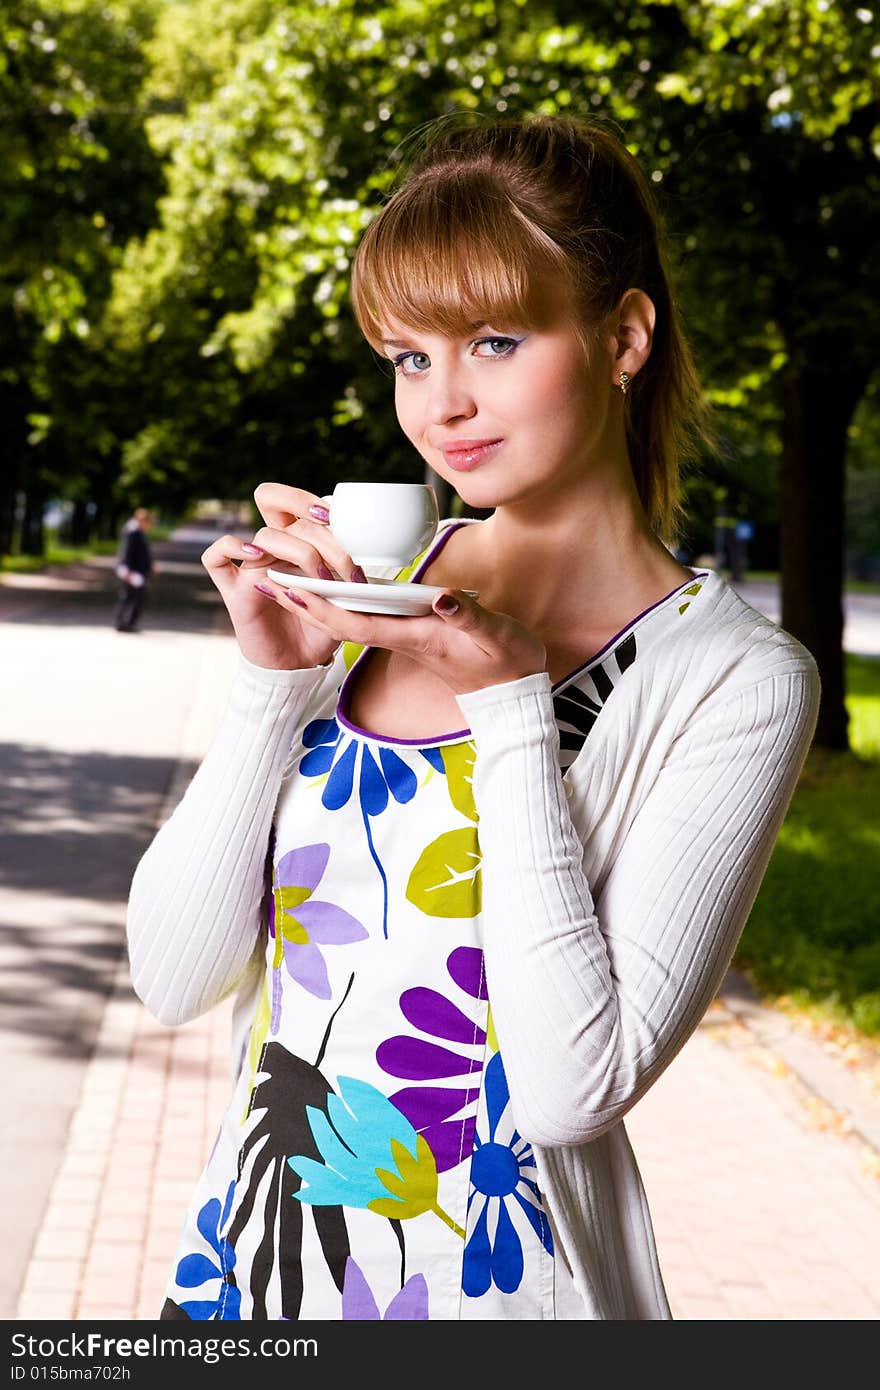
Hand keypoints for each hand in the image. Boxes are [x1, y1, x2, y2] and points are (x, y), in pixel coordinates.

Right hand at [201, 482, 364, 669]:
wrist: (297, 667)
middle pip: (276, 505)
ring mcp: (252, 569)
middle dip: (314, 523)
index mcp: (296, 542)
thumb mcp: (344, 598)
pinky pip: (214, 559)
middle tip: (341, 556)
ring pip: (263, 535)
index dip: (312, 501)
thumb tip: (372, 548)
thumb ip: (349, 571)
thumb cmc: (321, 629)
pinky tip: (256, 558)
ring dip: (298, 551)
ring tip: (321, 578)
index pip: (294, 502)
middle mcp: (272, 550)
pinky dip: (230, 548)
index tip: (339, 523)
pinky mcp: (235, 592)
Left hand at [260, 582, 547, 695]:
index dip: (321, 608)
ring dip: (319, 602)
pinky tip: (335, 585)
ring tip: (286, 578)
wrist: (516, 694)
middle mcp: (404, 637)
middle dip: (303, 603)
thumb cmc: (509, 664)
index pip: (356, 623)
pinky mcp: (417, 633)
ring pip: (353, 618)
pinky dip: (348, 600)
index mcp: (416, 637)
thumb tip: (443, 596)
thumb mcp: (496, 637)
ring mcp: (408, 636)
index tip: (290, 588)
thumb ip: (468, 618)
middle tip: (266, 578)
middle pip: (342, 622)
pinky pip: (372, 616)